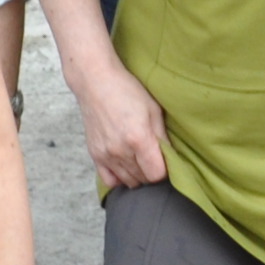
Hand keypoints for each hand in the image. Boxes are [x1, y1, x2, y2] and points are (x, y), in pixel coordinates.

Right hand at [74, 56, 170, 189]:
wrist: (96, 82)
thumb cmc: (126, 91)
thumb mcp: (153, 110)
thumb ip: (162, 137)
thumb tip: (170, 157)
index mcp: (138, 139)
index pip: (157, 174)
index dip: (165, 170)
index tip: (166, 160)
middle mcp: (120, 151)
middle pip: (143, 180)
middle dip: (152, 172)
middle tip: (154, 157)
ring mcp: (105, 155)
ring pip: (129, 182)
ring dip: (138, 175)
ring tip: (141, 159)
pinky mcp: (94, 155)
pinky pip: (110, 180)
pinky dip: (120, 178)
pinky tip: (126, 167)